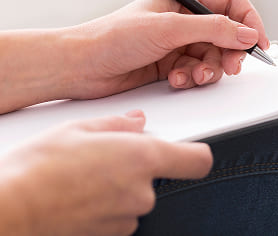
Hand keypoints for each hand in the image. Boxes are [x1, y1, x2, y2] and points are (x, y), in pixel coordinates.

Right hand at [0, 111, 211, 235]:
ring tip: (81, 178)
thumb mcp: (77, 128)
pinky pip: (117, 216)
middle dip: (134, 168)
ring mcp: (127, 218)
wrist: (10, 210)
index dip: (194, 154)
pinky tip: (77, 196)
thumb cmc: (38, 169)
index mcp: (142, 158)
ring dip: (117, 189)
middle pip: (157, 178)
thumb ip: (117, 124)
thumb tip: (136, 122)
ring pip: (134, 198)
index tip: (187, 150)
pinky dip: (104, 207)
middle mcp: (142, 192)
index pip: (197, 160)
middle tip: (101, 158)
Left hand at [69, 0, 269, 98]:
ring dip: (210, 69)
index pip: (232, 3)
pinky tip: (177, 80)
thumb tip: (247, 34)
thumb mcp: (170, 28)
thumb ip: (213, 29)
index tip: (257, 43)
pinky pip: (198, 71)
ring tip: (195, 76)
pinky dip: (192, 78)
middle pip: (228, 33)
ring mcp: (179, 42)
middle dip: (231, 52)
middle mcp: (185, 18)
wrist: (81, 66)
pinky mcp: (173, 64)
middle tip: (230, 67)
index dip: (249, 21)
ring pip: (215, 56)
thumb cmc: (113, 37)